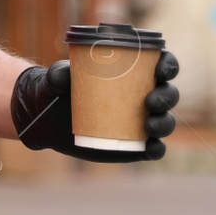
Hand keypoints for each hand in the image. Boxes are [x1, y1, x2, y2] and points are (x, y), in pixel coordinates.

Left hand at [10, 51, 179, 162]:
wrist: (47, 117)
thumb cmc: (57, 89)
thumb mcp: (56, 78)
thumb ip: (59, 73)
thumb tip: (65, 72)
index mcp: (132, 73)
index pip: (160, 65)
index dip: (168, 65)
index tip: (162, 68)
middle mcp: (141, 96)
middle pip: (168, 94)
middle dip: (166, 97)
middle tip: (150, 101)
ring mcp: (139, 122)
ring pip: (165, 122)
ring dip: (164, 123)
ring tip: (149, 125)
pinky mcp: (134, 145)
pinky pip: (153, 149)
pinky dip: (156, 149)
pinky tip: (150, 147)